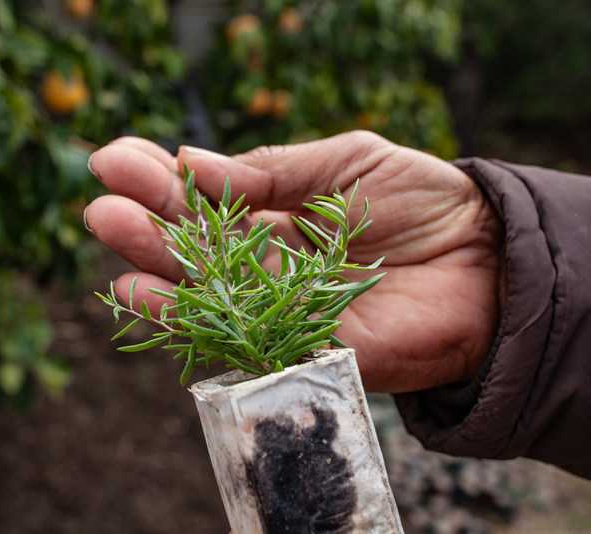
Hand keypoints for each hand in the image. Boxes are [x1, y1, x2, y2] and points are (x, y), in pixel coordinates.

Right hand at [84, 131, 500, 392]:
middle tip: (102, 196)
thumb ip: (275, 171)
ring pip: (200, 286)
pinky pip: (230, 333)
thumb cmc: (423, 202)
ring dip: (150, 261)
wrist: (489, 261)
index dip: (160, 177)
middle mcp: (268, 260)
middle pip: (194, 242)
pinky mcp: (294, 344)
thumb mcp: (346, 161)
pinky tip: (139, 291)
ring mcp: (276, 303)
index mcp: (277, 212)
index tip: (117, 157)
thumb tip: (194, 163)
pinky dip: (180, 317)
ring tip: (109, 228)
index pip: (205, 196)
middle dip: (146, 218)